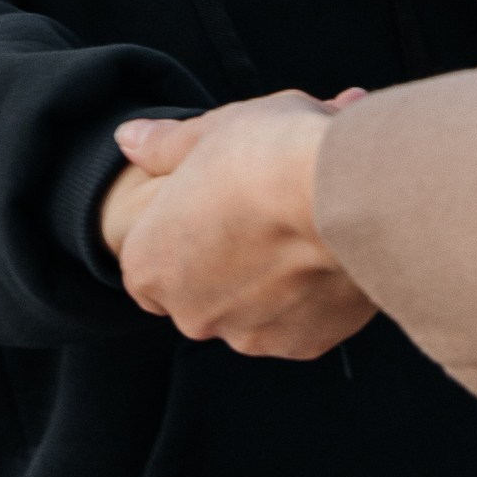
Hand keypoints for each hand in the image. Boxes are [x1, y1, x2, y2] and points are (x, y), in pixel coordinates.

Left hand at [104, 91, 375, 359]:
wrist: (347, 192)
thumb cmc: (268, 153)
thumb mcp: (208, 132)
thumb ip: (164, 146)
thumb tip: (129, 139)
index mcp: (151, 265)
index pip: (153, 263)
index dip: (184, 233)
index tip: (217, 206)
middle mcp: (191, 313)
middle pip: (202, 290)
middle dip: (231, 258)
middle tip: (267, 209)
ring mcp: (248, 335)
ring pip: (254, 308)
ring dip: (273, 278)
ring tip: (306, 222)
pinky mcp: (302, 344)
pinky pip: (300, 320)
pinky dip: (312, 294)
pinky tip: (331, 250)